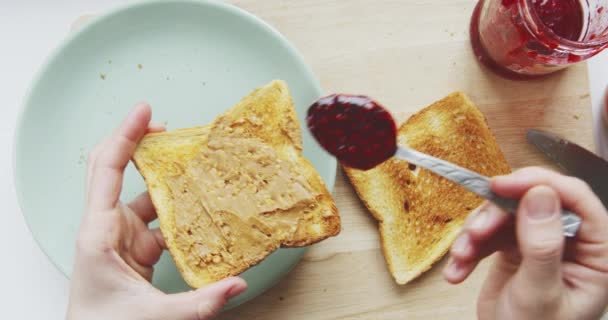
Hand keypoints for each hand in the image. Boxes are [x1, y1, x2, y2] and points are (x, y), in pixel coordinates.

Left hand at [66, 104, 246, 319]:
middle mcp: (106, 227)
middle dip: (139, 143)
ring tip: (194, 164)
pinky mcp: (134, 248)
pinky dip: (176, 209)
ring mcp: (120, 236)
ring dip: (165, 179)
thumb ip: (198, 302)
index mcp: (99, 234)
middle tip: (168, 128)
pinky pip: (157, 218)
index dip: (126, 135)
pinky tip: (198, 207)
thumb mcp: (153, 317)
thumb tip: (237, 283)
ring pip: (141, 193)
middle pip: (115, 168)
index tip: (145, 111)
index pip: (107, 168)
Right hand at [443, 167, 607, 319]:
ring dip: (476, 234)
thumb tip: (540, 194)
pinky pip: (488, 233)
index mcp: (596, 251)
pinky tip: (457, 270)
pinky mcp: (514, 249)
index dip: (539, 184)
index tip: (501, 185)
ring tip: (461, 257)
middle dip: (497, 215)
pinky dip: (468, 249)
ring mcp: (540, 243)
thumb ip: (543, 245)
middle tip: (475, 231)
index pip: (575, 199)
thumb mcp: (539, 293)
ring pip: (505, 214)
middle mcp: (571, 241)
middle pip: (532, 201)